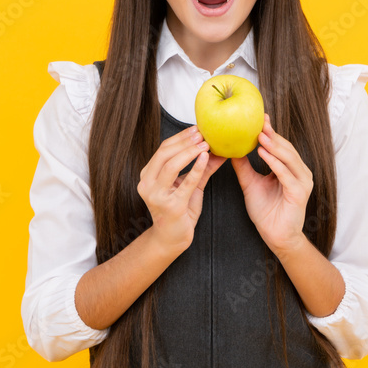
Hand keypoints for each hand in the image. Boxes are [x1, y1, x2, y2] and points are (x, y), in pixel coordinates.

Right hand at [137, 125, 227, 254]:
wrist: (173, 238)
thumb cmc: (179, 210)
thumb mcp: (190, 186)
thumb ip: (203, 168)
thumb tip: (219, 150)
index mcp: (148, 175)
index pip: (163, 149)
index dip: (180, 137)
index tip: (196, 128)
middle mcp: (147, 184)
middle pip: (164, 154)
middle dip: (184, 141)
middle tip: (202, 133)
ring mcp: (156, 196)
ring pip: (170, 165)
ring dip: (189, 152)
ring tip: (205, 144)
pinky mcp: (171, 206)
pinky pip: (185, 183)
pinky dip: (196, 169)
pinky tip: (206, 158)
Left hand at [229, 113, 312, 257]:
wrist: (276, 237)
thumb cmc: (266, 212)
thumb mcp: (250, 184)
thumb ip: (243, 167)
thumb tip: (231, 149)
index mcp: (289, 168)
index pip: (279, 145)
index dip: (270, 131)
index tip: (259, 118)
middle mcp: (299, 172)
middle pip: (285, 148)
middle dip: (272, 135)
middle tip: (258, 122)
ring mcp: (302, 182)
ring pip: (288, 158)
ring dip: (274, 145)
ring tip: (260, 135)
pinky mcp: (300, 193)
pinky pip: (286, 174)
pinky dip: (275, 163)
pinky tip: (264, 154)